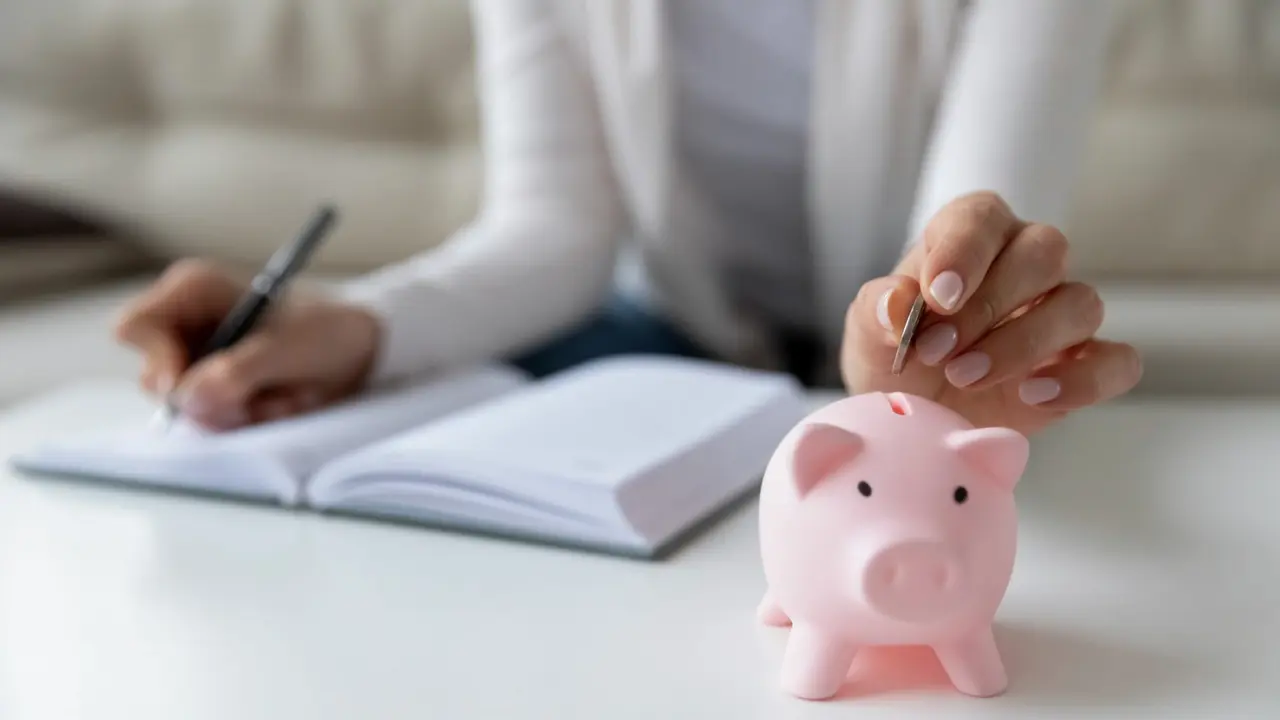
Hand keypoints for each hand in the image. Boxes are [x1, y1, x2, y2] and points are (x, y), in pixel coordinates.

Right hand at [113, 259, 381, 430]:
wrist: (362, 351)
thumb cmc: (328, 331)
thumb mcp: (290, 348)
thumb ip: (238, 371)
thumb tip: (188, 396)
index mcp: (191, 291)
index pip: (135, 327)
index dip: (156, 361)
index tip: (193, 387)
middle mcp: (185, 325)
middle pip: (157, 378)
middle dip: (209, 398)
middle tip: (255, 400)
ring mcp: (197, 360)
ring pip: (187, 407)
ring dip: (237, 412)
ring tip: (283, 396)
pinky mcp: (215, 390)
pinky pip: (212, 421)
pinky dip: (248, 419)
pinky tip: (280, 402)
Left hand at [840, 191, 1141, 435]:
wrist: (913, 414)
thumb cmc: (896, 356)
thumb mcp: (868, 334)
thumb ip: (877, 311)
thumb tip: (896, 304)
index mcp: (973, 235)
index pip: (983, 217)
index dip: (965, 251)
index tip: (937, 295)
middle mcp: (1027, 263)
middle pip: (1045, 252)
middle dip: (991, 304)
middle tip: (939, 350)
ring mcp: (1061, 313)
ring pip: (1080, 304)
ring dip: (1023, 344)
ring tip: (965, 376)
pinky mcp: (1084, 364)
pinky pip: (1116, 361)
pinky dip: (1082, 379)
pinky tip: (1033, 395)